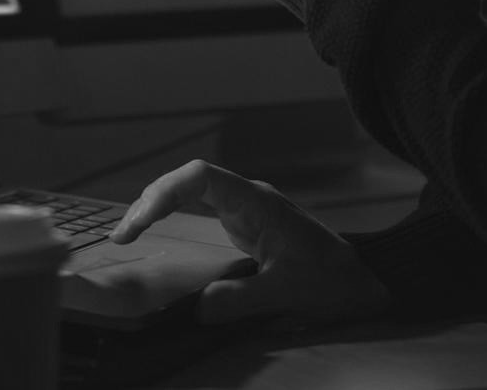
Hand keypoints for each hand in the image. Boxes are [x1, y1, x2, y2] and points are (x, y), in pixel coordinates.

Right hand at [109, 159, 390, 327]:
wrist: (364, 278)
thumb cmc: (332, 280)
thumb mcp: (285, 293)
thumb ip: (239, 302)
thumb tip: (197, 311)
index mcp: (255, 202)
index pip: (199, 176)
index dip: (164, 192)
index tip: (139, 223)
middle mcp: (247, 198)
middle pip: (188, 180)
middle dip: (151, 200)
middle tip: (122, 236)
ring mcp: (247, 209)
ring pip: (192, 191)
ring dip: (160, 205)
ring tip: (129, 233)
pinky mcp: (247, 224)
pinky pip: (201, 207)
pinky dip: (175, 215)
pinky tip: (158, 230)